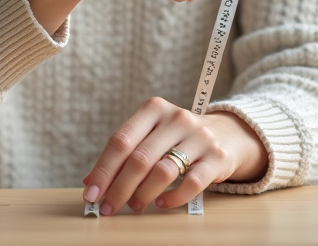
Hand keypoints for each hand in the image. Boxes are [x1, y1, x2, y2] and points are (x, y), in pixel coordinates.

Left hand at [81, 97, 268, 213]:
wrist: (227, 134)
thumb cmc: (177, 139)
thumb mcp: (151, 136)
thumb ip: (123, 155)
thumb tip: (90, 183)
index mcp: (154, 109)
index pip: (121, 140)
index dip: (103, 170)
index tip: (91, 193)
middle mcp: (176, 118)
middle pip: (139, 158)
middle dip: (119, 188)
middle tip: (108, 207)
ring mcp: (199, 136)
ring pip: (163, 171)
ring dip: (143, 194)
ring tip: (135, 206)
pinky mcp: (217, 157)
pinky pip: (191, 183)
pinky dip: (173, 197)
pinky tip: (162, 203)